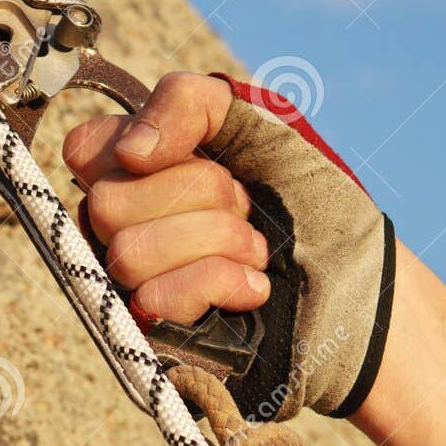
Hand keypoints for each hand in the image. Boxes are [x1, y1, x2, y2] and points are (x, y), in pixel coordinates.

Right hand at [63, 70, 393, 418]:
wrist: (361, 281)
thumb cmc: (310, 201)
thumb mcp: (258, 122)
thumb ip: (189, 103)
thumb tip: (132, 152)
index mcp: (134, 176)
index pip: (84, 151)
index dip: (143, 149)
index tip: (203, 156)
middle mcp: (122, 233)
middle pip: (108, 202)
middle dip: (201, 195)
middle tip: (244, 206)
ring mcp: (135, 293)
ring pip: (130, 254)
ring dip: (217, 241)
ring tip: (255, 251)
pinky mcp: (158, 342)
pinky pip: (154, 301)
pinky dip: (220, 283)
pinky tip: (252, 289)